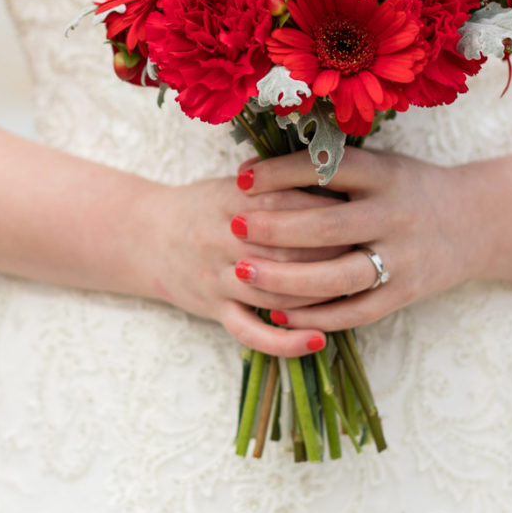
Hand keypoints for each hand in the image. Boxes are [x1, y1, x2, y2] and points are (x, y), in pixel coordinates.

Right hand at [141, 173, 347, 356]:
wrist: (143, 236)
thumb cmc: (203, 206)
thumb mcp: (233, 184)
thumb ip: (276, 182)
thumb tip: (333, 172)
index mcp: (230, 201)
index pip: (286, 204)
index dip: (326, 209)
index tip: (359, 210)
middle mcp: (222, 239)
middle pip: (286, 249)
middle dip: (330, 251)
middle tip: (368, 249)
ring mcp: (216, 277)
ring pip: (273, 290)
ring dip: (317, 294)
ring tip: (354, 290)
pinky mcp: (212, 308)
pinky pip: (249, 331)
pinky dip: (283, 340)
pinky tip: (317, 340)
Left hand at [230, 147, 486, 331]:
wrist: (475, 222)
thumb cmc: (408, 187)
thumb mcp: (380, 163)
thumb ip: (329, 166)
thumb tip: (255, 168)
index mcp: (385, 174)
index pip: (328, 169)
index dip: (281, 173)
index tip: (242, 178)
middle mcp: (396, 215)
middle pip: (328, 226)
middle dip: (275, 228)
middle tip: (234, 225)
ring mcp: (403, 258)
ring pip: (338, 276)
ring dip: (286, 278)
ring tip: (243, 271)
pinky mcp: (405, 293)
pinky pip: (355, 311)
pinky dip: (315, 316)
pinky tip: (277, 313)